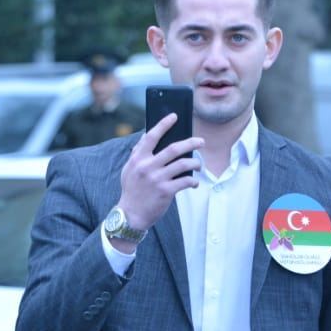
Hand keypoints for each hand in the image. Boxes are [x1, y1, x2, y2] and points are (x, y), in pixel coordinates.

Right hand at [115, 112, 202, 230]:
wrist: (131, 214)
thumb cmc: (132, 190)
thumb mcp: (129, 169)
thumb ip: (137, 153)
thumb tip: (146, 136)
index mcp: (138, 159)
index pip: (151, 136)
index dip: (163, 125)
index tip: (174, 116)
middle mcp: (147, 166)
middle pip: (173, 149)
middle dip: (190, 142)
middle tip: (201, 141)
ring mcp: (157, 179)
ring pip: (183, 164)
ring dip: (195, 162)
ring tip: (198, 164)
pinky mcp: (166, 191)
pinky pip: (185, 181)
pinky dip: (193, 180)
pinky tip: (194, 182)